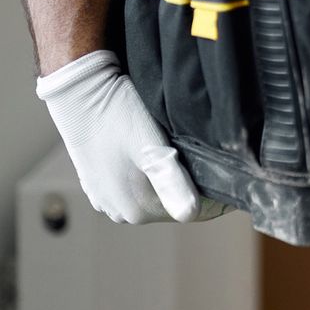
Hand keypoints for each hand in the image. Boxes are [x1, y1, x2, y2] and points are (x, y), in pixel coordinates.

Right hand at [36, 49, 218, 224]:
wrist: (80, 94)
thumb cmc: (118, 116)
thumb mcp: (152, 148)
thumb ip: (171, 183)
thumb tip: (189, 215)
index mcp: (136, 210)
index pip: (192, 211)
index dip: (213, 192)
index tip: (229, 171)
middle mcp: (120, 211)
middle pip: (173, 202)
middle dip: (192, 184)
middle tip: (207, 155)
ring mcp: (106, 199)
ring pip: (155, 193)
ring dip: (171, 177)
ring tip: (182, 149)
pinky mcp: (98, 184)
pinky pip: (136, 183)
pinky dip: (149, 172)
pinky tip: (155, 149)